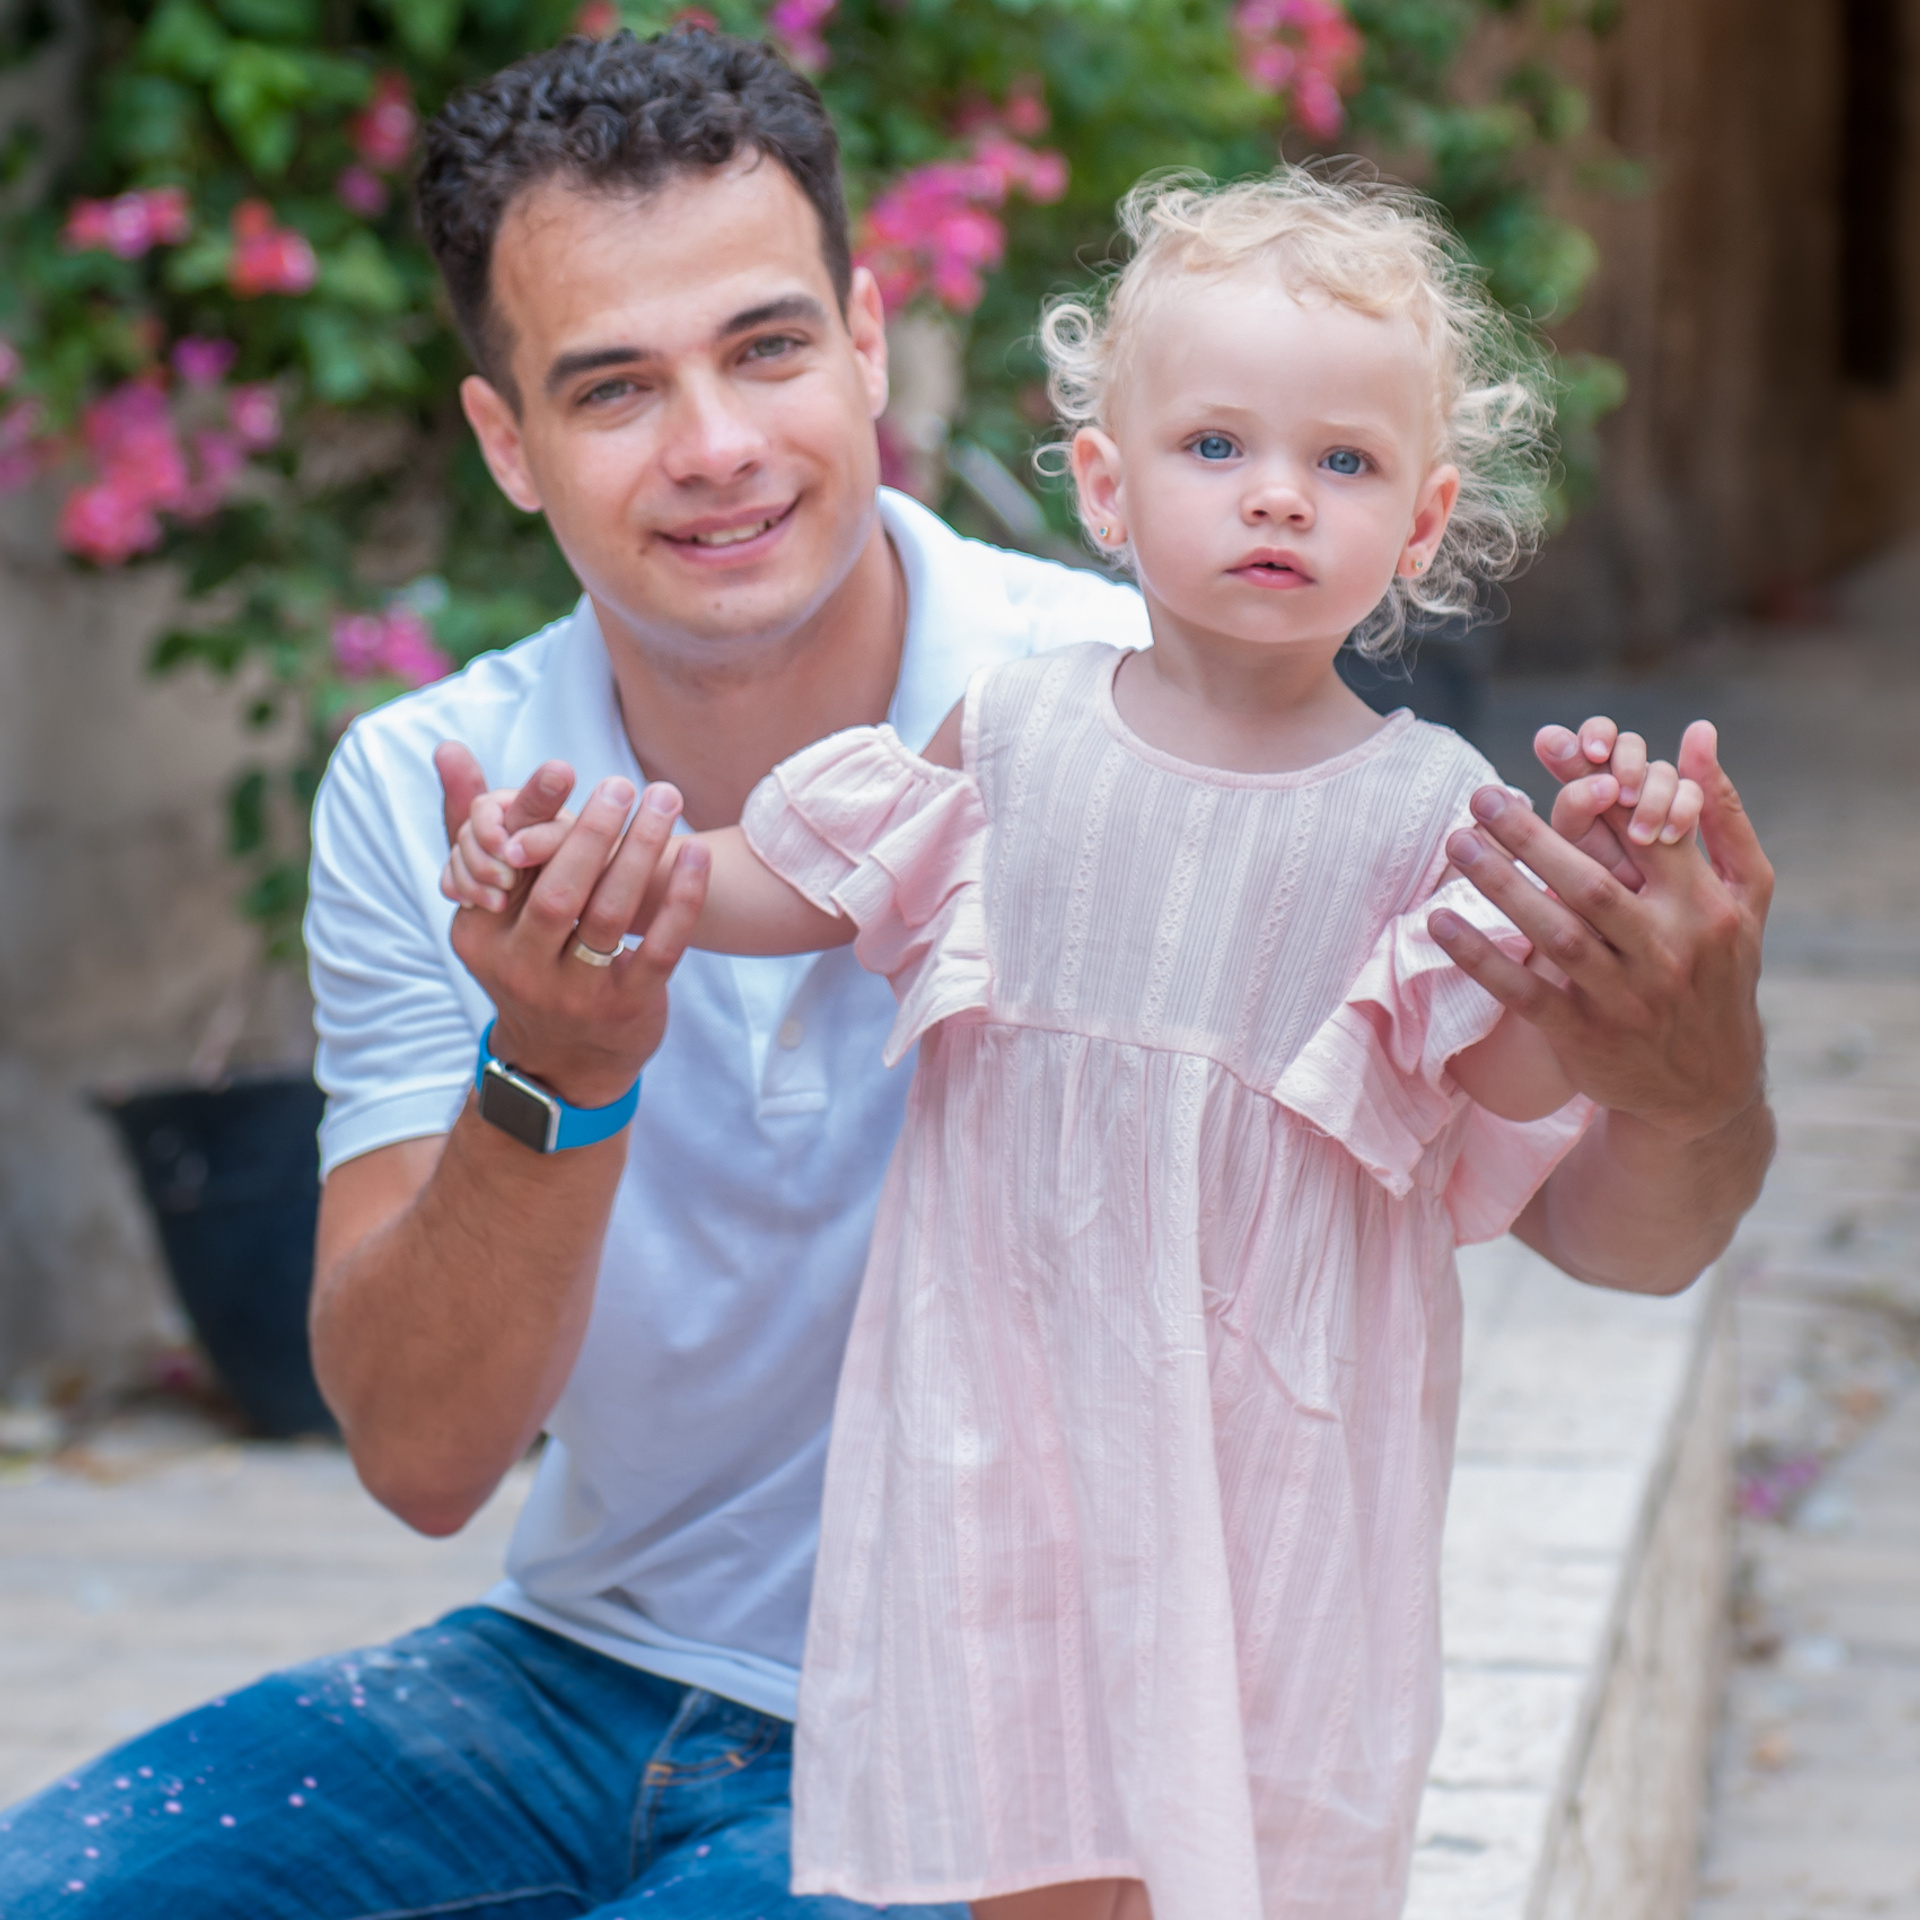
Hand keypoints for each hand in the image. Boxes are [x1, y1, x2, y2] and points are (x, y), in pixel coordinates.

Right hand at [433, 741, 709, 1109]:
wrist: (561, 1063)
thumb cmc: (530, 958)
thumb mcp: (490, 907)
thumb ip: (471, 827)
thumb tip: (447, 747)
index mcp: (481, 932)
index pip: (503, 863)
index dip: (530, 813)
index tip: (562, 767)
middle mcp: (521, 966)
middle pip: (558, 889)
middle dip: (591, 831)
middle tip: (622, 783)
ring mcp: (574, 992)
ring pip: (608, 913)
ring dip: (640, 851)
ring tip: (665, 802)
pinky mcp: (626, 1007)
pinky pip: (659, 947)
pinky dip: (681, 898)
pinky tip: (697, 855)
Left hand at [1429, 719, 1772, 1141]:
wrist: (1710, 1085)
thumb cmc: (1719, 969)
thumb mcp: (1746, 896)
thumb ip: (1721, 815)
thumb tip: (1698, 733)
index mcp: (1703, 907)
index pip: (1646, 833)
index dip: (1600, 786)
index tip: (1551, 748)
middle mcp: (1667, 950)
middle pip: (1592, 883)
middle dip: (1533, 836)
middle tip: (1481, 796)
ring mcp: (1626, 996)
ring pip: (1557, 934)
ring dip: (1501, 887)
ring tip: (1457, 843)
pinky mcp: (1585, 1035)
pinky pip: (1525, 991)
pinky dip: (1481, 957)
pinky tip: (1439, 921)